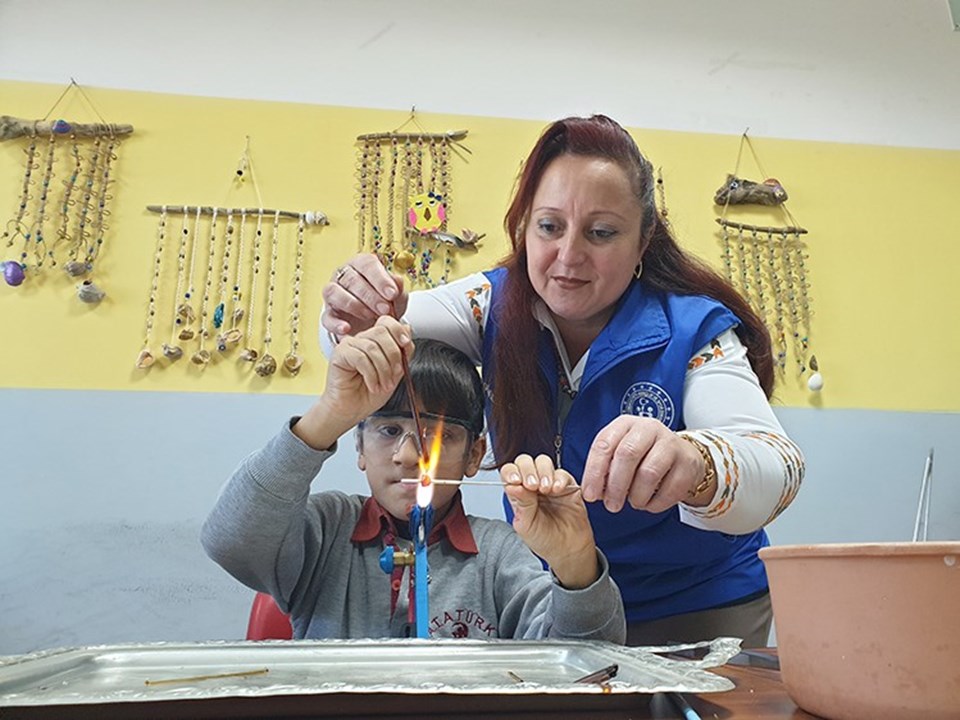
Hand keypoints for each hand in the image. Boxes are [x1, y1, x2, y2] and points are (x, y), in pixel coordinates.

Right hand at [294, 317, 411, 448]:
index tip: (406, 344)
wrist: (352, 410)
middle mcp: (361, 339)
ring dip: (383, 369)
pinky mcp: (340, 354)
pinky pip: (360, 358)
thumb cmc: (369, 394)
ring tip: (384, 384)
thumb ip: (403, 351)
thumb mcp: (395, 372)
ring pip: (372, 346)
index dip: (398, 330)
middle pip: (381, 331)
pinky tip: (372, 385)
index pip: (386, 322)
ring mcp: (349, 345)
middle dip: (394, 354)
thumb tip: (407, 329)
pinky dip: (371, 374)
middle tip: (395, 374)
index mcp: (375, 340)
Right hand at [321, 253, 407, 337]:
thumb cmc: (385, 304)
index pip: (367, 264)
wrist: (374, 326)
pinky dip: (335, 323)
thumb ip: (398, 289)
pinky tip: (347, 328)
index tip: (392, 294)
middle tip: (385, 310)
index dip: (380, 279)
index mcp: (361, 265)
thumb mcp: (397, 298)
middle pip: (351, 279)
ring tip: (370, 317)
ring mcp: (333, 295)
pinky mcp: (328, 314)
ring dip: (354, 305)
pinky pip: (326, 317)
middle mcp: (343, 276)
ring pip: (334, 292)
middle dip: (370, 295)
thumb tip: (397, 281)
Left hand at [501, 454, 597, 589]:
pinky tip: (557, 490)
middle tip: (532, 485)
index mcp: (518, 493)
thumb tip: (512, 485)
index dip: (511, 472)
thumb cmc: (544, 539)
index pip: (509, 472)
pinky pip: (563, 473)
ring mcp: (550, 483)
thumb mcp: (526, 525)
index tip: (515, 480)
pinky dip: (559, 478)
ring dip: (543, 472)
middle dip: (527, 469)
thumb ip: (521, 504)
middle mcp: (533, 485)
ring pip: (543, 462)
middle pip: (525, 462)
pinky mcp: (568, 486)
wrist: (567, 550)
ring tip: (545, 489)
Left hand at [580, 416, 711, 512]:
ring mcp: (670, 443)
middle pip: (627, 455)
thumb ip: (605, 469)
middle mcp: (648, 428)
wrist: (681, 455)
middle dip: (615, 486)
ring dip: (637, 496)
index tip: (590, 495)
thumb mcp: (620, 454)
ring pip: (648, 472)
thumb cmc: (643, 456)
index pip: (604, 444)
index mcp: (625, 424)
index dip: (594, 472)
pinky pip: (670, 488)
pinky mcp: (688, 462)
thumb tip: (592, 491)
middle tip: (611, 506)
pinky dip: (656, 503)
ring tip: (634, 503)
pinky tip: (650, 503)